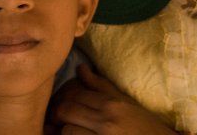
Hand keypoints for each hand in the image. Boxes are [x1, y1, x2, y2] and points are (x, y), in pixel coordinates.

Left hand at [49, 64, 176, 133]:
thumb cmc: (145, 126)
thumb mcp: (126, 103)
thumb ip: (101, 86)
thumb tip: (80, 68)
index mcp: (112, 104)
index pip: (75, 93)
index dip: (60, 97)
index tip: (56, 102)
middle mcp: (108, 120)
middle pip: (66, 110)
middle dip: (55, 114)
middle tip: (52, 118)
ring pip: (68, 130)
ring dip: (60, 131)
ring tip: (58, 131)